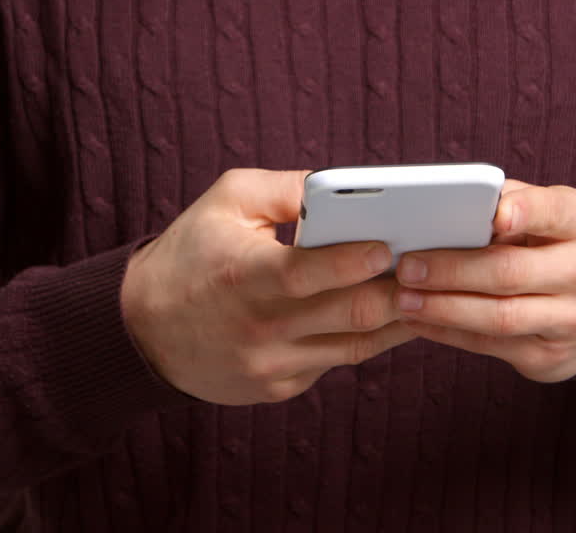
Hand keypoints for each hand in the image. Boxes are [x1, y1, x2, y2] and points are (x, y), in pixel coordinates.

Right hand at [121, 168, 416, 405]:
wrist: (143, 330)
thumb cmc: (192, 253)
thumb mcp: (226, 200)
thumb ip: (287, 188)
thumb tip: (344, 189)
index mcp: (241, 275)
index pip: (306, 273)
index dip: (352, 261)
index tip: (388, 245)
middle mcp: (258, 328)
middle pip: (346, 315)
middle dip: (397, 291)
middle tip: (432, 267)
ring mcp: (271, 365)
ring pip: (354, 346)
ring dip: (397, 319)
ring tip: (428, 290)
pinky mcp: (279, 387)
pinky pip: (336, 362)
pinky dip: (366, 338)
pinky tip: (391, 314)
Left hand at [393, 180, 575, 381]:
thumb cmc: (558, 245)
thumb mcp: (548, 215)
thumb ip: (507, 203)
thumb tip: (448, 207)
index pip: (554, 213)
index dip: (526, 212)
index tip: (494, 214)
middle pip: (511, 272)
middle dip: (453, 270)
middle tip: (409, 266)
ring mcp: (572, 320)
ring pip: (500, 316)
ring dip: (444, 309)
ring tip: (405, 298)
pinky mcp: (550, 357)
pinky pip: (491, 345)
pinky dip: (449, 333)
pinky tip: (419, 320)